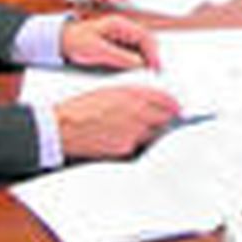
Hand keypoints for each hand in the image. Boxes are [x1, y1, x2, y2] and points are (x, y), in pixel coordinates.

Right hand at [54, 85, 180, 159]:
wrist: (64, 126)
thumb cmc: (81, 107)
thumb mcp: (108, 92)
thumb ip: (130, 96)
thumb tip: (145, 102)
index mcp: (132, 94)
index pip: (164, 99)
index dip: (173, 104)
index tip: (177, 107)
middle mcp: (137, 112)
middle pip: (165, 118)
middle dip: (167, 120)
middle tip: (169, 122)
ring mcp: (133, 132)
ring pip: (153, 134)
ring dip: (153, 133)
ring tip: (143, 133)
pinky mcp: (125, 148)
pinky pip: (137, 146)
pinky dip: (136, 144)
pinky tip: (126, 141)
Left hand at [61, 13, 160, 70]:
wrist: (63, 40)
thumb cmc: (77, 40)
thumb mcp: (98, 50)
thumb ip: (120, 56)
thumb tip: (140, 64)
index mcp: (120, 24)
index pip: (145, 37)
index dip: (153, 53)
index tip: (155, 67)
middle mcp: (124, 28)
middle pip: (147, 42)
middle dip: (153, 57)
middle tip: (155, 73)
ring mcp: (122, 35)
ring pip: (142, 47)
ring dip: (146, 60)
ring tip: (147, 74)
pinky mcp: (119, 43)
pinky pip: (134, 52)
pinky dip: (138, 61)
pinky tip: (137, 70)